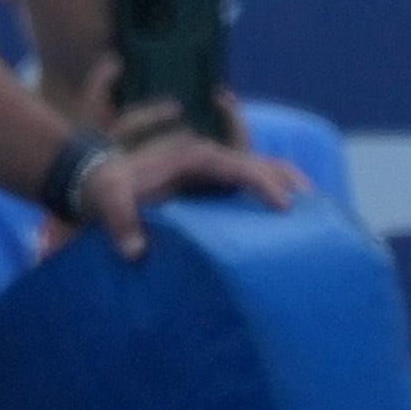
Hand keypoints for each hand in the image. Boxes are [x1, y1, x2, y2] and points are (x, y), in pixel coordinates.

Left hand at [73, 130, 301, 260]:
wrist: (93, 179)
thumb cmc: (104, 188)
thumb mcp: (107, 201)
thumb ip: (120, 224)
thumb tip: (136, 254)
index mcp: (193, 156)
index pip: (240, 166)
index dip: (264, 184)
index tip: (284, 207)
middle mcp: (209, 156)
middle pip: (261, 164)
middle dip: (289, 182)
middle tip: (317, 208)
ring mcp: (211, 168)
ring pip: (259, 169)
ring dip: (285, 185)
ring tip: (314, 210)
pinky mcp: (209, 182)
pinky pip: (246, 182)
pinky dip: (269, 191)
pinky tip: (285, 214)